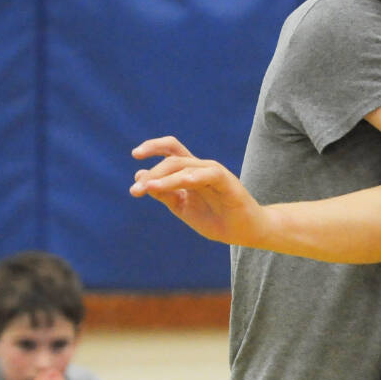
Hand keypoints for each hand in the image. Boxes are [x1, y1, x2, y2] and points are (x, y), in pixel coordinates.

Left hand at [130, 136, 268, 246]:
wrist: (245, 232)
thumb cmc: (216, 219)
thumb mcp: (182, 207)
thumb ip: (164, 193)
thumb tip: (140, 177)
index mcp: (191, 172)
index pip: (171, 150)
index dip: (153, 147)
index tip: (135, 155)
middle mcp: (202, 168)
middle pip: (173, 159)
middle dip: (152, 173)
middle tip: (136, 190)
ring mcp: (215, 173)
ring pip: (185, 166)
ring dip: (164, 177)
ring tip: (147, 188)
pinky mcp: (228, 182)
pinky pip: (208, 174)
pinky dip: (191, 177)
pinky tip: (178, 183)